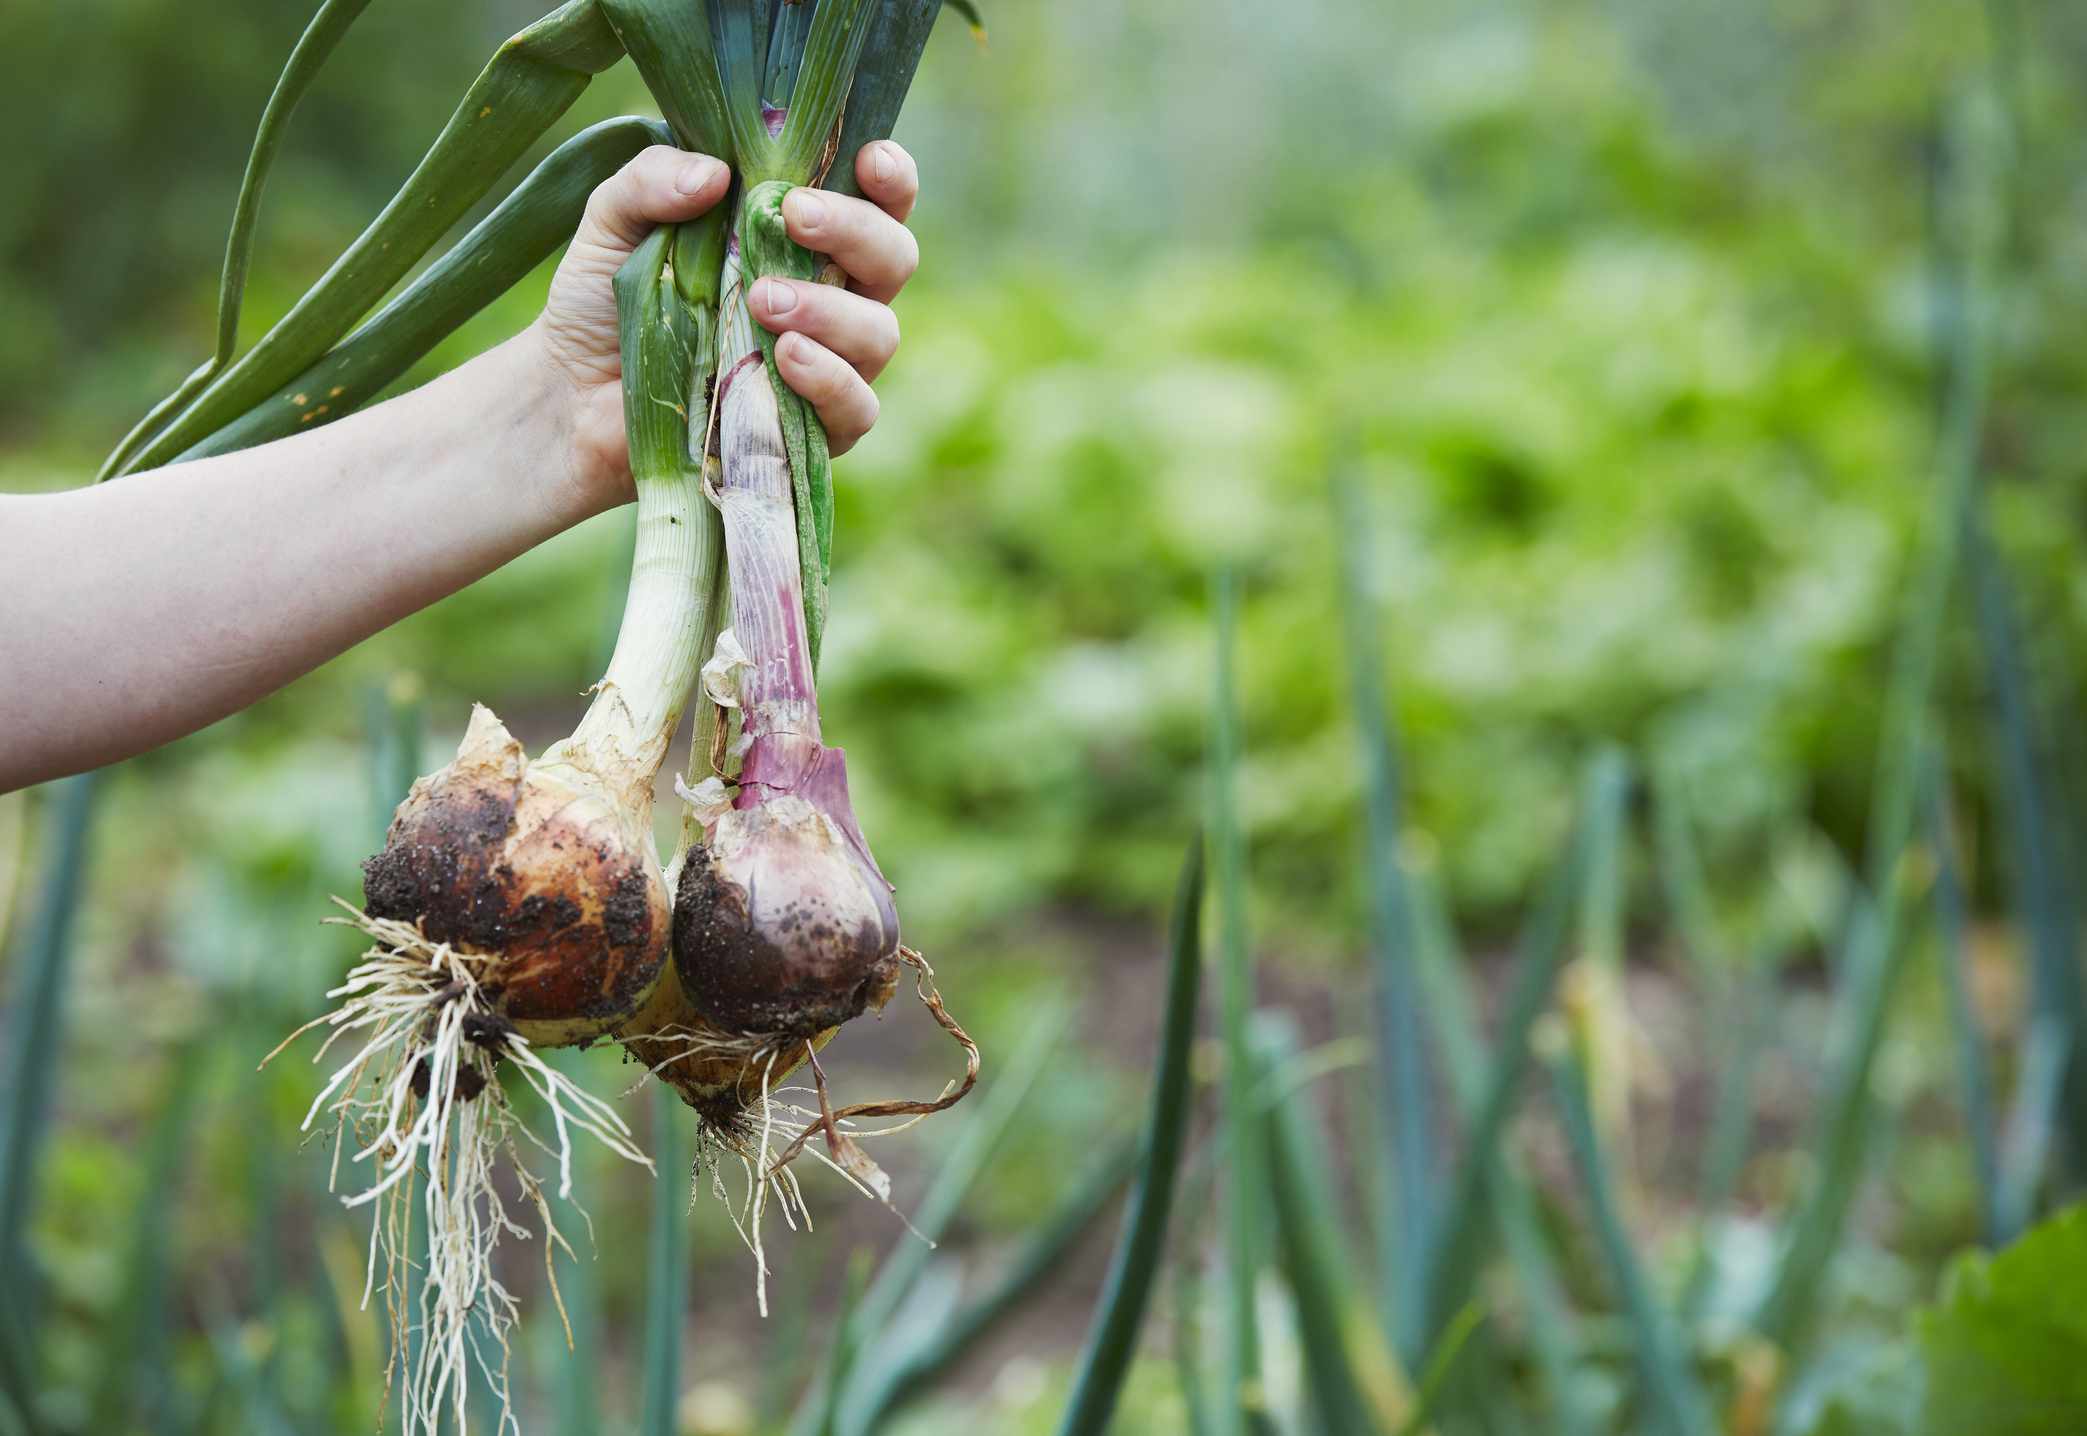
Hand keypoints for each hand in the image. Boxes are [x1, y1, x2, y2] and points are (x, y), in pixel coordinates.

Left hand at [531, 141, 921, 513]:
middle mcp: (830, 299)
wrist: (570, 397)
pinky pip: (856, 407)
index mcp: (800, 241)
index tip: (868, 162)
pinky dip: (829, 379)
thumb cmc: (604, 303)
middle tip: (795, 218)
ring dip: (832, 310)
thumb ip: (652, 181)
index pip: (876, 204)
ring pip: (880, 332)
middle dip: (857, 232)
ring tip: (762, 301)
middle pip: (894, 258)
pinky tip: (784, 359)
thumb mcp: (613, 222)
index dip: (890, 180)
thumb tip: (715, 174)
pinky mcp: (810, 431)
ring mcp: (827, 366)